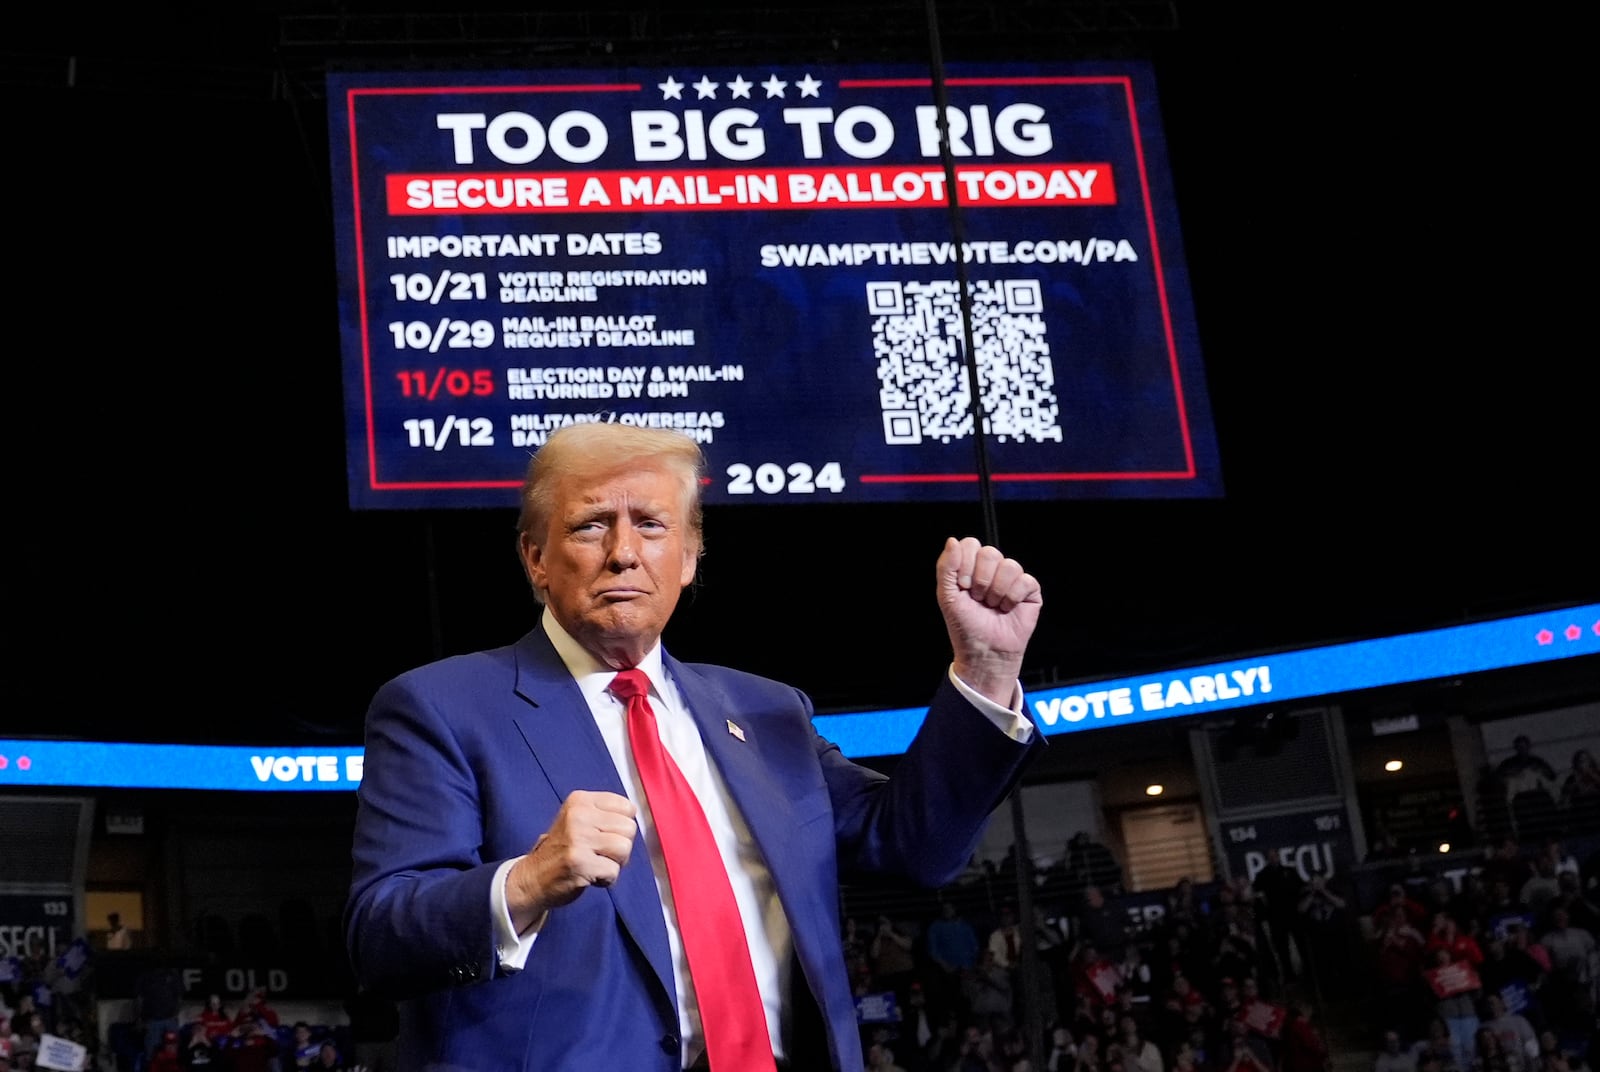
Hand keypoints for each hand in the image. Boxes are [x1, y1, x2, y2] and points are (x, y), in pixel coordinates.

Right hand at [506, 790, 636, 929]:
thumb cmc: (564, 850)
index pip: (627, 807)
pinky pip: (613, 871)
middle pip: (629, 828)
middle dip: (620, 846)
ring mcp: (578, 838)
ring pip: (624, 848)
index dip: (621, 827)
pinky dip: (606, 879)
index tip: (603, 836)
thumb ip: (605, 814)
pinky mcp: (579, 863)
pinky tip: (589, 876)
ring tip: (595, 863)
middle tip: (599, 853)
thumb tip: (636, 816)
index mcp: (580, 800)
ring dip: (615, 863)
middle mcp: (578, 815)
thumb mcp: (578, 819)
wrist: (533, 877)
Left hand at [936, 536, 1041, 704]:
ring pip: (1009, 566)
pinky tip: (1007, 608)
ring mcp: (1012, 578)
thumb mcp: (947, 596)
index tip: (962, 587)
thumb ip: (946, 567)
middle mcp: (992, 569)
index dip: (965, 566)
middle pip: (990, 553)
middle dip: (981, 580)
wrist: (984, 651)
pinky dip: (1013, 597)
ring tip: (993, 606)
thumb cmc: (965, 626)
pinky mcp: (1029, 590)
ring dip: (997, 591)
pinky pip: (1025, 580)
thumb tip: (952, 540)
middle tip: (978, 599)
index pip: (970, 544)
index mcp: (971, 566)